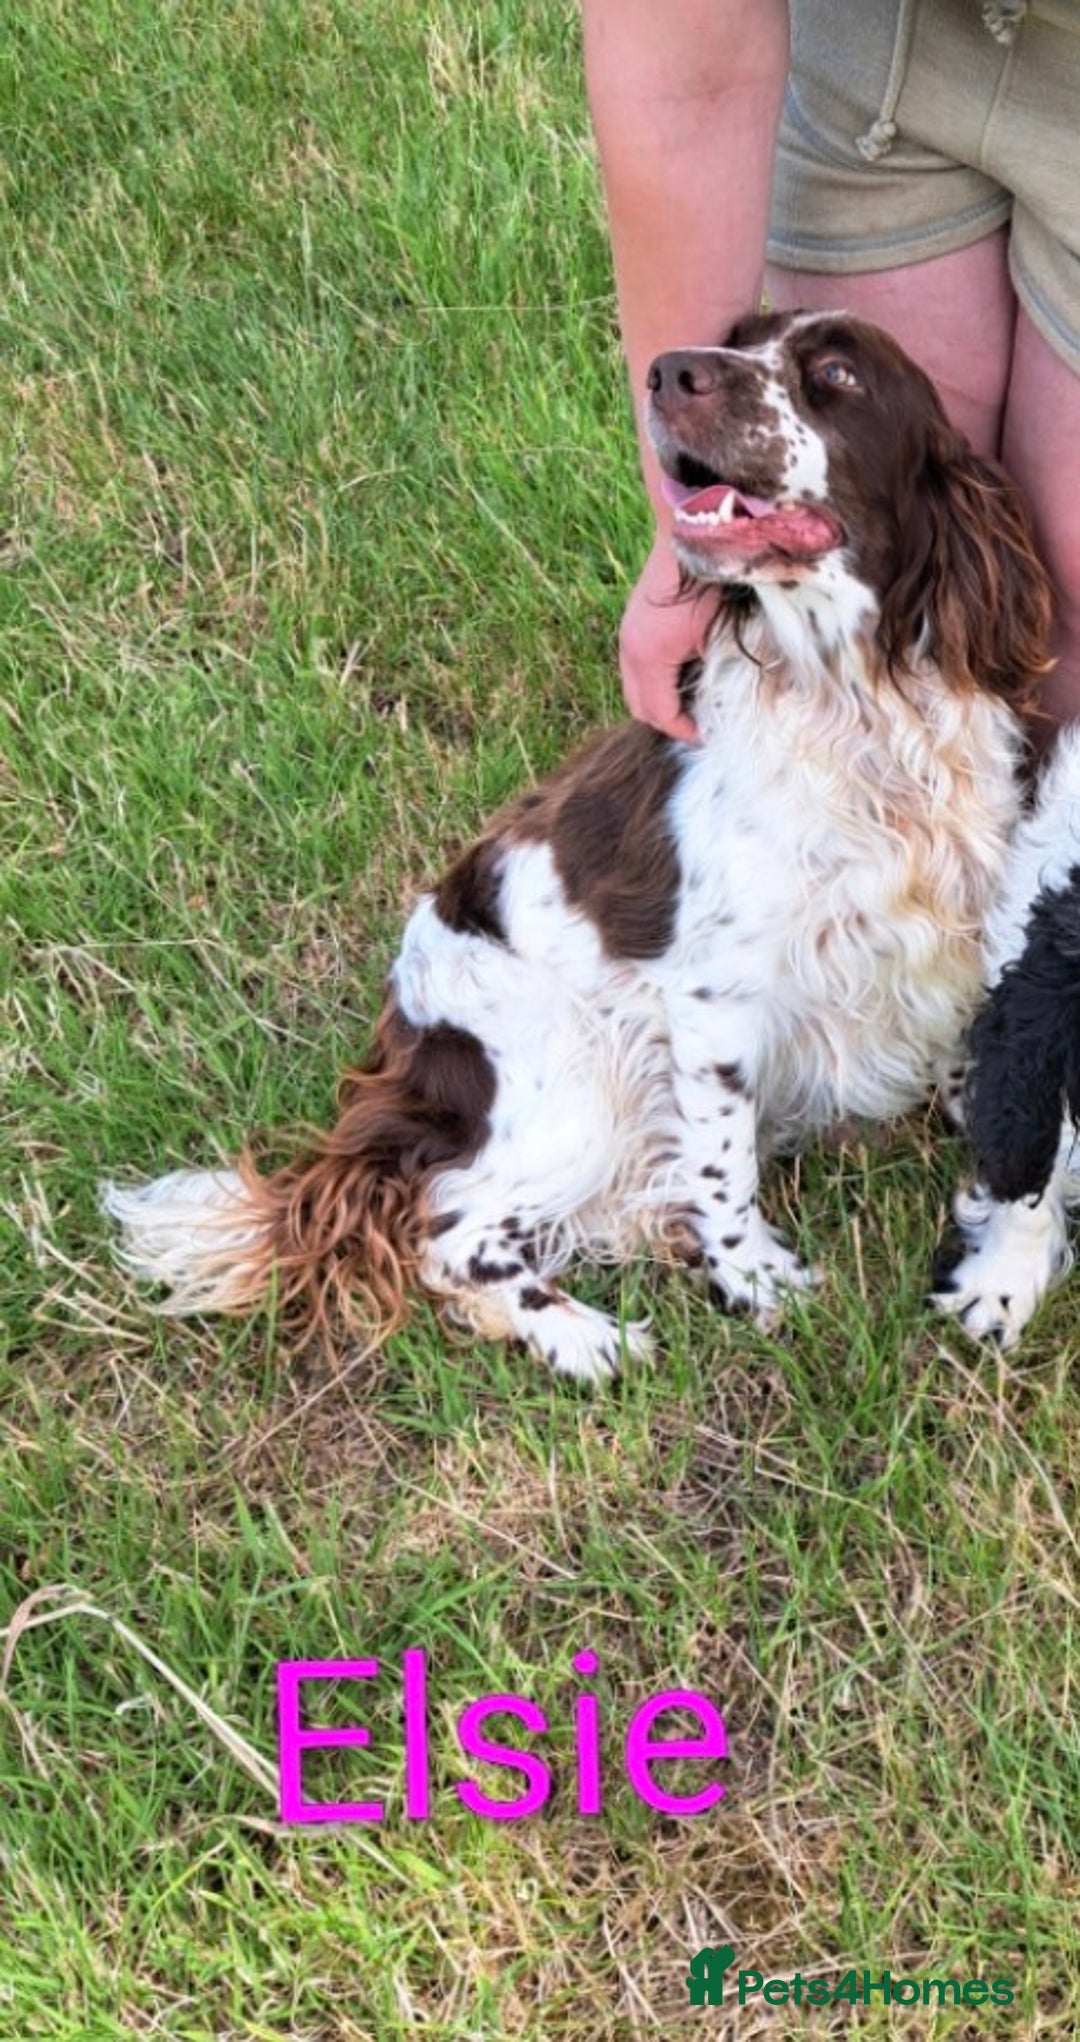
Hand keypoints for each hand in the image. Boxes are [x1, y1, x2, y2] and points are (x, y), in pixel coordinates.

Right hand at [618, 533, 711, 739]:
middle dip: (667, 718)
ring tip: (690, 698)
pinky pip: (636, 664)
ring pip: (635, 685)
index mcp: (649, 658)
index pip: (660, 714)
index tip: (707, 734)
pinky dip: (655, 676)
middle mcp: (630, 649)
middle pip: (639, 705)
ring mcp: (628, 634)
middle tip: (697, 721)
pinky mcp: (633, 621)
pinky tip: (681, 670)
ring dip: (659, 696)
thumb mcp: (718, 638)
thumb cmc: (711, 585)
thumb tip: (719, 704)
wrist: (693, 534)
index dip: (684, 729)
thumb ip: (712, 675)